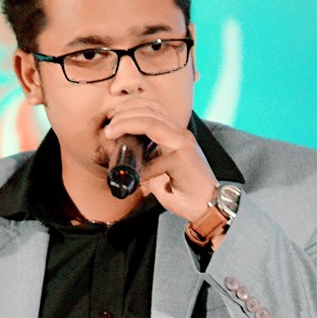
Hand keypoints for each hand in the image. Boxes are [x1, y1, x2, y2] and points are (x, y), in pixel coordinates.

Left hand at [102, 98, 218, 223]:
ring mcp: (183, 141)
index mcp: (177, 135)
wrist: (207, 209)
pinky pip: (155, 144)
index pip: (154, 108)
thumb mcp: (160, 176)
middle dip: (125, 112)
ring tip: (111, 131)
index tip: (113, 120)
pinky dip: (137, 149)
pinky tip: (126, 156)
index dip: (131, 108)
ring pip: (151, 119)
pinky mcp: (183, 154)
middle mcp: (181, 133)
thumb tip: (126, 166)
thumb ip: (147, 166)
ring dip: (126, 122)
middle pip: (150, 107)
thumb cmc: (185, 195)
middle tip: (109, 125)